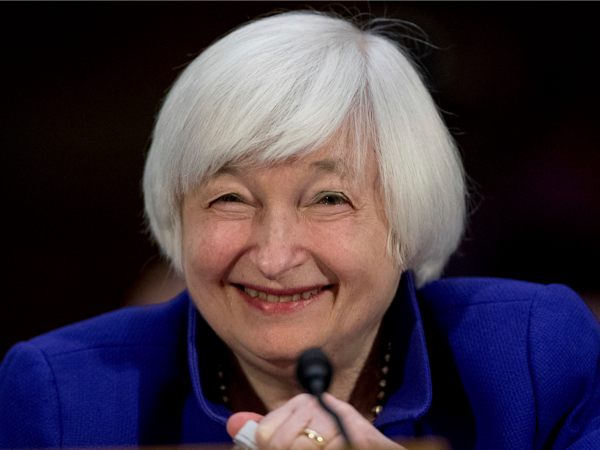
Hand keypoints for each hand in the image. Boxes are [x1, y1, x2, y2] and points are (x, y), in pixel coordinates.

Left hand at [227, 393, 406, 449]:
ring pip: (299, 448)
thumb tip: (233, 422)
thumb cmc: (330, 445)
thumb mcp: (295, 437)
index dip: (272, 449)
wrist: (368, 448)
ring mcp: (335, 418)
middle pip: (279, 444)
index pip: (263, 434)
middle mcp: (316, 403)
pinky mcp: (354, 436)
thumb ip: (267, 431)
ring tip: (325, 449)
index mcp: (299, 403)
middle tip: (312, 449)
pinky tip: (337, 449)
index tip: (294, 446)